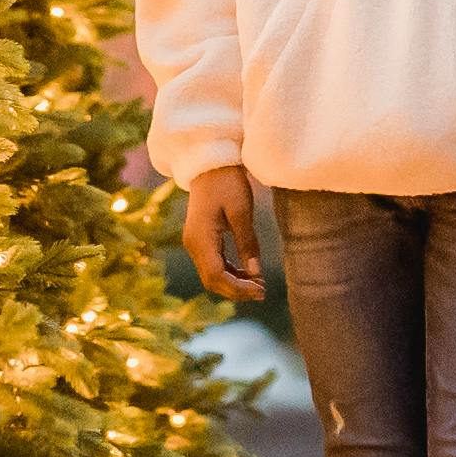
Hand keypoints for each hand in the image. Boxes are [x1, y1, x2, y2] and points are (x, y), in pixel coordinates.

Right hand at [183, 164, 266, 301]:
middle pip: (211, 280)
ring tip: (258, 284)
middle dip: (236, 291)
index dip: (239, 288)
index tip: (261, 291)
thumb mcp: (242, 211)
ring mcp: (194, 242)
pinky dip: (229, 273)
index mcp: (201, 238)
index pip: (217, 275)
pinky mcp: (199, 239)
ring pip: (211, 275)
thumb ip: (248, 243)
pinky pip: (212, 264)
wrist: (210, 164)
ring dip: (233, 283)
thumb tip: (256, 273)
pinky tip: (247, 273)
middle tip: (262, 292)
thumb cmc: (228, 183)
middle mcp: (193, 244)